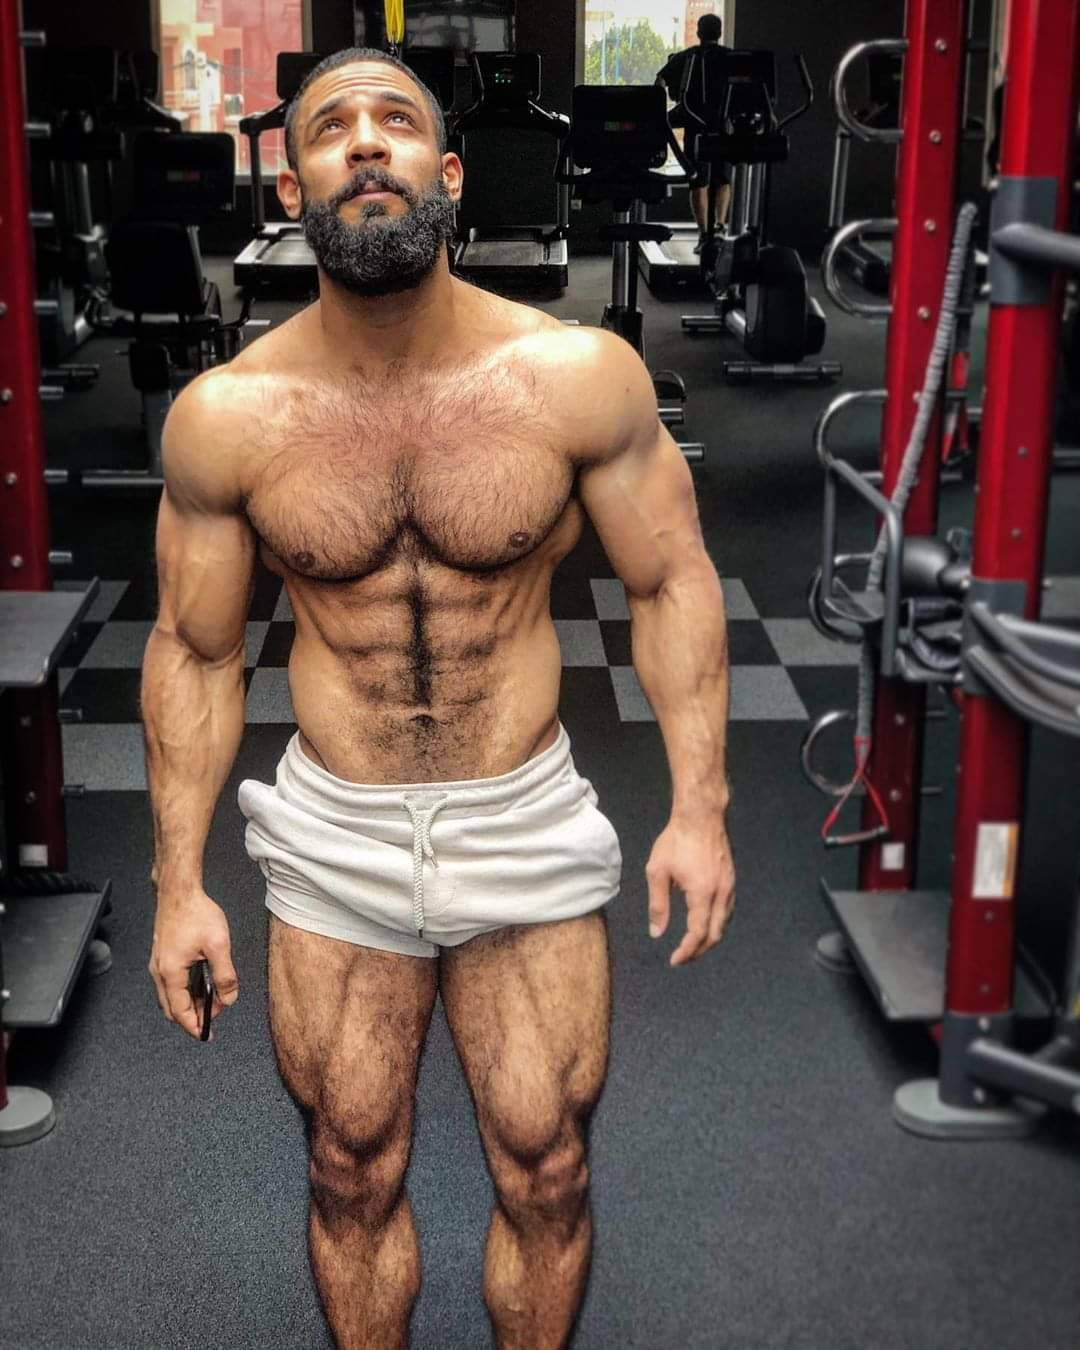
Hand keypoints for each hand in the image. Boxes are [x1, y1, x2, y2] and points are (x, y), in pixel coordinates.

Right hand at [149, 891, 239, 1040]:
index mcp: (170, 973)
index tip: (206, 1035)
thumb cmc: (195, 913)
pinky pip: (170, 984)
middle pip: (171, 1008)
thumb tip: (228, 998)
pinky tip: (200, 985)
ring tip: (210, 1001)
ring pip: (170, 997)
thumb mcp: (218, 945)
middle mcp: (159, 971)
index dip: (194, 1026)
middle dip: (192, 1017)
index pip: (180, 1012)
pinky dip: (184, 991)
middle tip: (212, 1017)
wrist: (179, 892)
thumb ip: (225, 975)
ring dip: (188, 1003)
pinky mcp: (162, 956)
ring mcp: (158, 964)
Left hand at [646, 814, 734, 966]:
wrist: (701, 815)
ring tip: (692, 944)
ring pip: (724, 923)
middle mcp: (721, 893)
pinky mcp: (731, 879)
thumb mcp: (658, 871)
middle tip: (683, 957)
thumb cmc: (676, 840)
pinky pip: (728, 910)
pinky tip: (705, 922)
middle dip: (699, 950)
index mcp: (702, 894)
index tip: (674, 960)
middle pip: (715, 934)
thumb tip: (657, 933)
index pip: (698, 933)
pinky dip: (717, 923)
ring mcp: (730, 886)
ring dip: (709, 938)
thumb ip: (658, 904)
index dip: (687, 951)